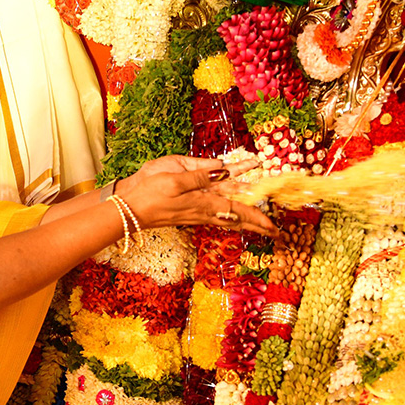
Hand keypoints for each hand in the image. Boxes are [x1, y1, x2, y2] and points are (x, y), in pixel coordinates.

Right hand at [120, 155, 277, 236]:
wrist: (128, 210)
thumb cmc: (148, 192)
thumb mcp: (173, 178)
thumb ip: (199, 175)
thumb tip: (223, 171)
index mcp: (204, 202)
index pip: (238, 210)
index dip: (258, 217)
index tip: (274, 227)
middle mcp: (204, 211)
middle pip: (237, 218)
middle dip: (258, 225)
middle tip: (276, 233)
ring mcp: (197, 214)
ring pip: (229, 218)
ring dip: (247, 221)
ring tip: (262, 225)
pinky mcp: (189, 213)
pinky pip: (217, 216)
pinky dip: (231, 217)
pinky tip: (234, 219)